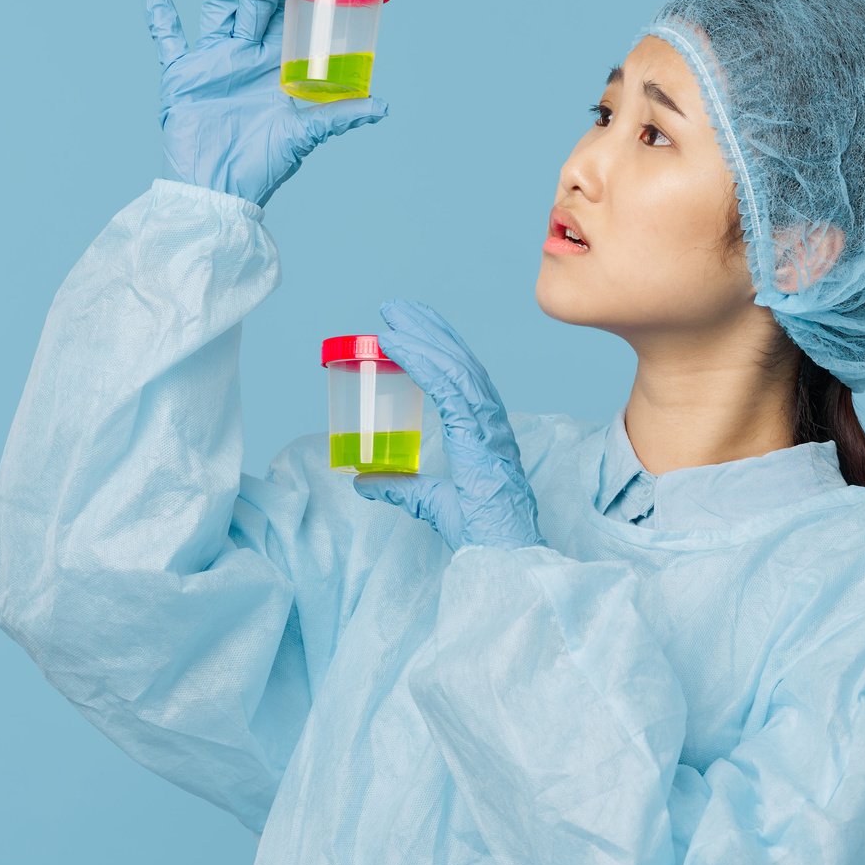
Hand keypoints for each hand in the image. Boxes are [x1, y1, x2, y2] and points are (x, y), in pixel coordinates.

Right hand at [140, 0, 386, 207]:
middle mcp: (247, 54)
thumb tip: (382, 105)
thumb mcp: (303, 136)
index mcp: (279, 64)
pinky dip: (157, 7)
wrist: (217, 191)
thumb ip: (337, 117)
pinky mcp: (183, 73)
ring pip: (220, 5)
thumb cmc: (262, 167)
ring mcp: (215, 60)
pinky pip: (167, 34)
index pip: (292, 12)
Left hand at [352, 299, 545, 552]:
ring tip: (393, 318)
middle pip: (461, 362)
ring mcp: (489, 428)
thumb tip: (363, 480)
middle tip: (398, 309)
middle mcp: (492, 423)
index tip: (414, 328)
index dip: (440, 348)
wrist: (501, 555)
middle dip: (430, 330)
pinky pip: (449, 388)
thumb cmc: (482, 532)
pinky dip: (422, 362)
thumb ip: (401, 487)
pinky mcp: (478, 436)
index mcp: (486, 433)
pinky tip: (396, 346)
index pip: (465, 378)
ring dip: (423, 337)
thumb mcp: (431, 503)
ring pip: (456, 368)